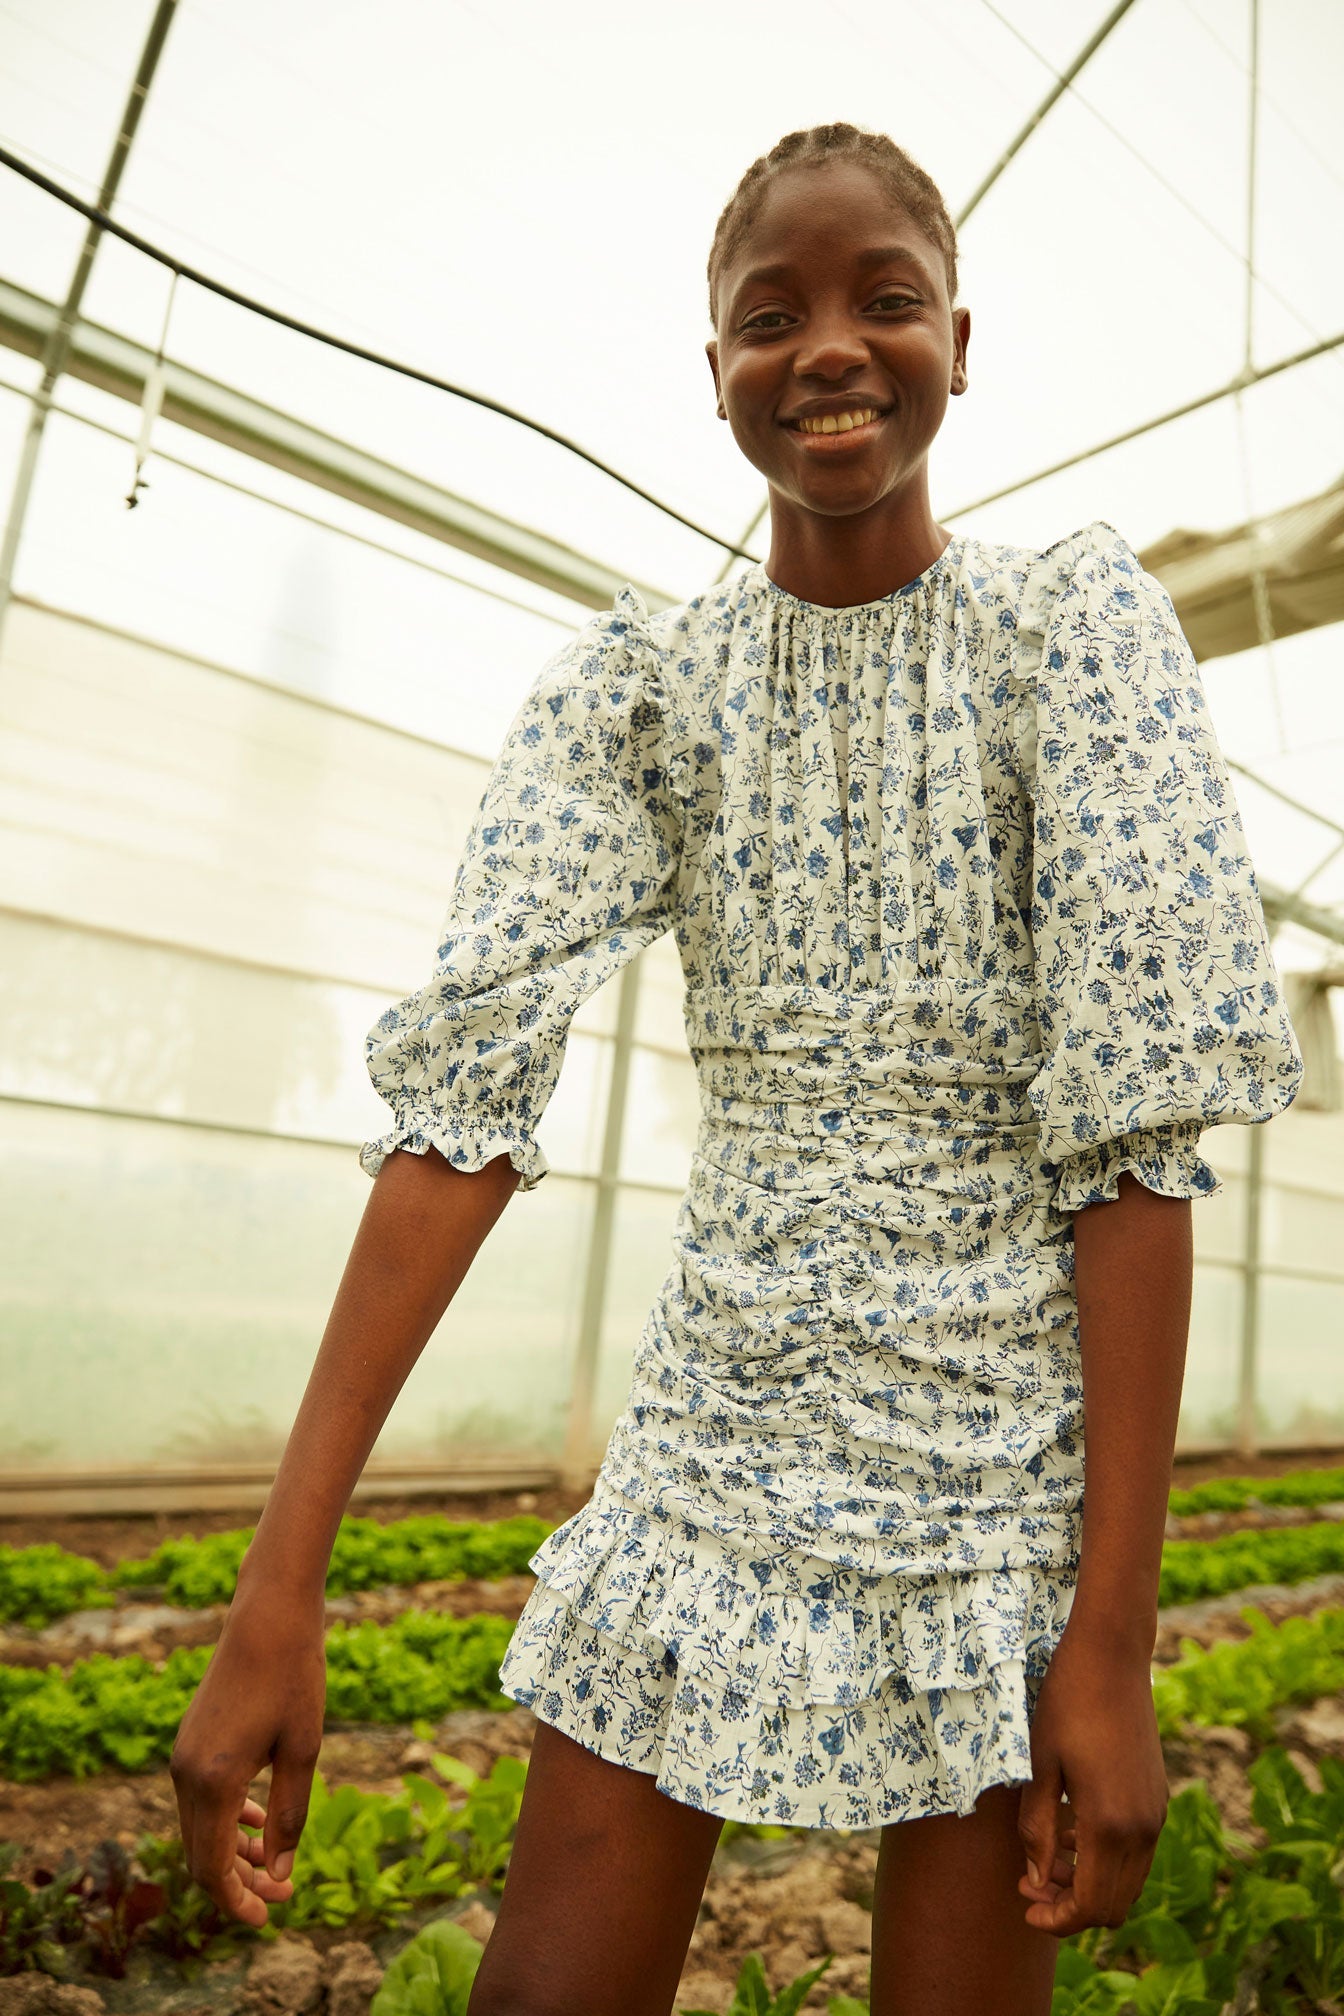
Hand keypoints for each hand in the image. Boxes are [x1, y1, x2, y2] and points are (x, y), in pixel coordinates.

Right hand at [170, 1587, 326, 1925]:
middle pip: (202, 1854)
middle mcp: (185, 1773)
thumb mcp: (303, 1750)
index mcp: (213, 1780)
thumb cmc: (293, 1676)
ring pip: (200, 1828)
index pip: (211, 1867)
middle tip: (284, 1896)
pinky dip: (226, 1820)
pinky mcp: (190, 1741)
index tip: (268, 1919)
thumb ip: (289, 1815)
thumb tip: (281, 1873)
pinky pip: (201, 1799)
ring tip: (276, 1865)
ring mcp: (183, 1756)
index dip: (237, 1901)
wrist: (267, 1616)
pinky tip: (257, 1821)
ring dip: (234, 1852)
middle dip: (241, 1882)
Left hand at [1016, 1624, 1168, 1937]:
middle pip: (1114, 1905)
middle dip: (1070, 1905)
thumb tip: (1036, 1878)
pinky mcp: (1158, 1797)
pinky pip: (1136, 1852)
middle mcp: (1143, 1828)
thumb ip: (1039, 1829)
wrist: (1111, 1657)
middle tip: (1030, 1882)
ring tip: (1046, 1857)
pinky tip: (1072, 1830)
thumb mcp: (1040, 1767)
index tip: (1025, 1906)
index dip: (1057, 1918)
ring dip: (1089, 1882)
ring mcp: (1155, 1813)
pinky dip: (1106, 1858)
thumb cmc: (1066, 1704)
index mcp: (1111, 1825)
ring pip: (1128, 1881)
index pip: (1091, 1906)